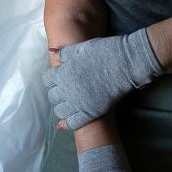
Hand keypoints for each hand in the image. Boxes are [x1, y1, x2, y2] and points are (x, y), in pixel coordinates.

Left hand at [42, 29, 162, 129]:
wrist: (125, 64)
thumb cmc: (104, 52)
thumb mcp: (80, 48)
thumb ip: (63, 53)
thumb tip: (51, 52)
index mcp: (63, 73)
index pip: (47, 80)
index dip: (52, 78)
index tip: (59, 77)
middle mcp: (67, 90)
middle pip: (53, 96)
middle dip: (57, 92)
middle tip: (67, 90)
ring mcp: (78, 103)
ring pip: (60, 111)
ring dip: (62, 107)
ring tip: (70, 103)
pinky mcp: (90, 112)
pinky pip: (73, 123)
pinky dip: (69, 123)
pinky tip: (71, 119)